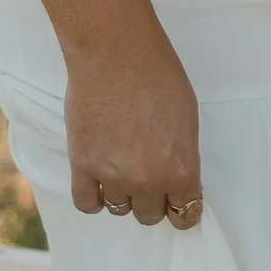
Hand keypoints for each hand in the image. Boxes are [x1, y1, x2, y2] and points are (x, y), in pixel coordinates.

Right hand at [65, 46, 203, 228]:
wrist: (117, 55)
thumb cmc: (159, 77)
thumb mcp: (188, 120)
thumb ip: (182, 156)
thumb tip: (176, 175)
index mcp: (182, 169)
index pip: (185, 213)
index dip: (182, 208)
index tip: (177, 203)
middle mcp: (148, 181)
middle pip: (150, 215)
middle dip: (152, 200)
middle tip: (148, 177)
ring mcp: (113, 176)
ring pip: (119, 209)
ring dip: (123, 194)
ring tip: (122, 168)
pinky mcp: (82, 166)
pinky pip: (86, 203)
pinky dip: (93, 198)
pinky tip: (98, 183)